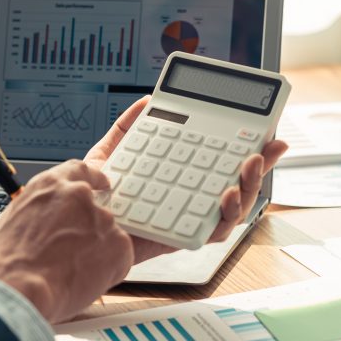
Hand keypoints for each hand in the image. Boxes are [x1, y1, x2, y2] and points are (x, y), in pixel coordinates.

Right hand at [0, 160, 134, 323]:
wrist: (20, 286)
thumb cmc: (9, 260)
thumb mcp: (13, 219)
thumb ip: (38, 210)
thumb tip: (43, 217)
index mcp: (51, 185)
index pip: (80, 170)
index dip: (92, 179)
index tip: (101, 185)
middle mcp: (80, 196)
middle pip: (97, 207)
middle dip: (91, 227)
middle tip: (80, 246)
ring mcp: (102, 219)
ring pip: (108, 234)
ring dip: (97, 250)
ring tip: (73, 270)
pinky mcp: (119, 243)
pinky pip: (120, 257)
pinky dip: (109, 269)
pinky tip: (85, 279)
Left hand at [84, 96, 288, 262]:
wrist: (73, 231)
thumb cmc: (93, 201)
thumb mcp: (110, 155)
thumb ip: (128, 128)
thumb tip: (148, 102)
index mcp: (180, 180)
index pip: (219, 163)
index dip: (246, 149)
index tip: (266, 132)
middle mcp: (189, 201)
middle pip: (235, 185)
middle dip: (258, 168)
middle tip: (264, 148)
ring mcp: (188, 220)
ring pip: (231, 211)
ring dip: (248, 190)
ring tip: (248, 168)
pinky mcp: (181, 239)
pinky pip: (212, 232)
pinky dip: (225, 216)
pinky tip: (225, 195)